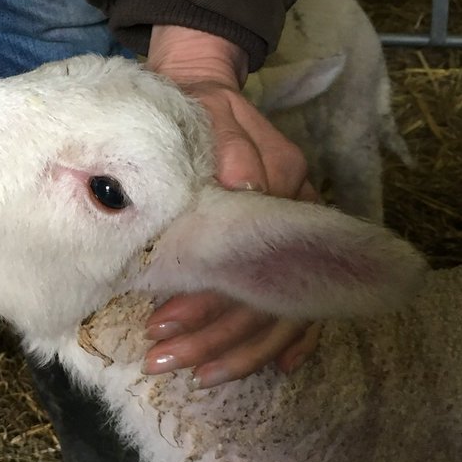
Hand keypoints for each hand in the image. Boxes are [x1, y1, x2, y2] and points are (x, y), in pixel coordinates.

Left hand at [145, 24, 318, 386]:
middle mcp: (298, 223)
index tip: (164, 321)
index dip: (215, 302)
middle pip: (271, 301)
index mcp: (287, 189)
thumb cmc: (202, 107)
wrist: (202, 90)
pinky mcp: (275, 252)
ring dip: (234, 351)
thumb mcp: (212, 114)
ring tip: (185, 371)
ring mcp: (289, 243)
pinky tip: (261, 371)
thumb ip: (231, 148)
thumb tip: (243, 186)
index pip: (262, 263)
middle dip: (215, 337)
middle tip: (164, 358)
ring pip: (279, 315)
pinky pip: (293, 308)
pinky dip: (279, 344)